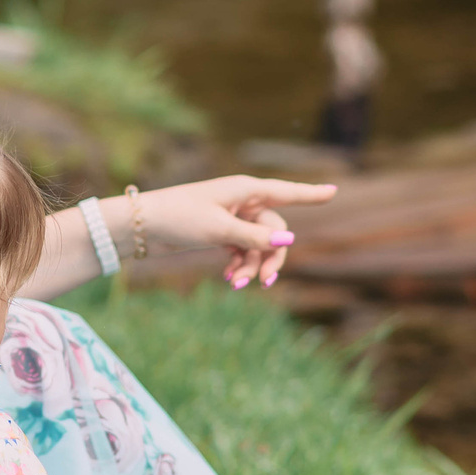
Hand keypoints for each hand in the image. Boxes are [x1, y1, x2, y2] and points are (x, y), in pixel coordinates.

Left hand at [125, 175, 339, 289]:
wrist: (140, 225)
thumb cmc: (179, 217)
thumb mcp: (220, 229)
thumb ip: (255, 238)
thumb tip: (289, 243)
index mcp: (246, 189)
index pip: (287, 192)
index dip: (311, 194)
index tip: (335, 190)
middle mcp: (242, 201)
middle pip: (275, 231)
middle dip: (271, 257)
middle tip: (264, 282)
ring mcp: (232, 217)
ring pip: (259, 245)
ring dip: (252, 265)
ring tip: (238, 285)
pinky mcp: (220, 233)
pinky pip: (242, 251)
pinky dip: (240, 265)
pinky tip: (231, 281)